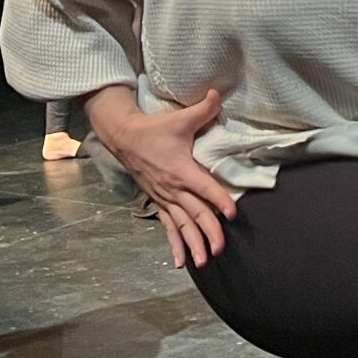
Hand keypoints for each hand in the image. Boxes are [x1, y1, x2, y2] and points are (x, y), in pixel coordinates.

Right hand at [91, 86, 238, 268]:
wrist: (124, 138)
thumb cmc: (155, 129)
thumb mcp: (180, 118)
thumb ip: (204, 109)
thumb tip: (218, 94)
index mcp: (181, 169)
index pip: (204, 187)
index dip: (219, 199)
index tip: (233, 213)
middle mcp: (173, 188)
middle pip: (194, 213)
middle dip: (209, 232)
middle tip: (221, 247)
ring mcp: (165, 198)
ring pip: (182, 226)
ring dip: (193, 244)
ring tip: (205, 261)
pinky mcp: (159, 202)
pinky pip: (168, 227)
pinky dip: (175, 245)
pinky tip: (181, 263)